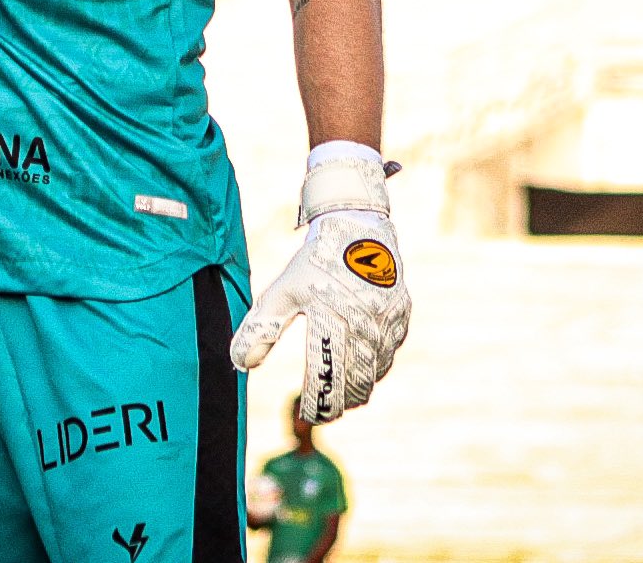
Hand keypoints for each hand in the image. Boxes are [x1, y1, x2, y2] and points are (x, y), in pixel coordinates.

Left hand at [231, 208, 409, 421]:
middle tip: (324, 413)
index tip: (307, 416)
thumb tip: (241, 364)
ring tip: (340, 396)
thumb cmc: (313, 262)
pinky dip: (375, 367)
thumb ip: (262, 329)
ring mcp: (388, 322)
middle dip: (340, 403)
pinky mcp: (401, 316)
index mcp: (332, 319)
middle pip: (356, 383)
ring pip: (376, 371)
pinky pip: (389, 353)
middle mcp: (365, 325)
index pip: (326, 377)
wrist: (356, 227)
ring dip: (359, 388)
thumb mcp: (281, 292)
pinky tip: (360, 368)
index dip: (318, 403)